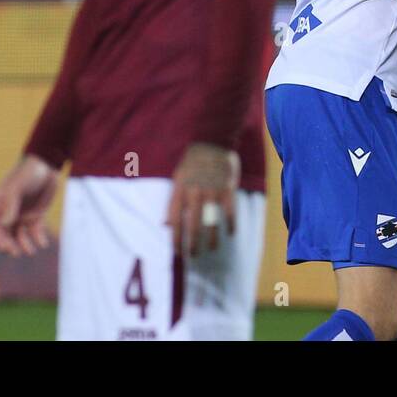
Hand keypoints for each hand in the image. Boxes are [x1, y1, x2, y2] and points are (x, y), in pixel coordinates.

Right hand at [0, 154, 57, 256]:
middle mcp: (8, 213)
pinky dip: (38, 238)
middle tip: (16, 253)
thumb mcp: (17, 187)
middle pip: (5, 234)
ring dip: (23, 244)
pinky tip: (43, 243)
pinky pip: (35, 231)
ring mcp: (22, 215)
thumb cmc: (27, 173)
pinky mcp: (36, 215)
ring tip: (31, 251)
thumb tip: (4, 224)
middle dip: (9, 245)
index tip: (5, 248)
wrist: (47, 165)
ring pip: (20, 235)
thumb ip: (10, 205)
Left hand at [166, 142, 238, 256]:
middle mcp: (195, 192)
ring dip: (211, 239)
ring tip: (211, 250)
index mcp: (180, 189)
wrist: (213, 139)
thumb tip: (165, 224)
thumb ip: (174, 200)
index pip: (174, 220)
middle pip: (192, 225)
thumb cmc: (193, 160)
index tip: (177, 251)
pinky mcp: (228, 188)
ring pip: (211, 222)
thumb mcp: (177, 177)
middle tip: (193, 256)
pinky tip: (230, 233)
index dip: (175, 238)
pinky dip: (230, 224)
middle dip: (192, 244)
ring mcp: (212, 190)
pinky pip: (230, 211)